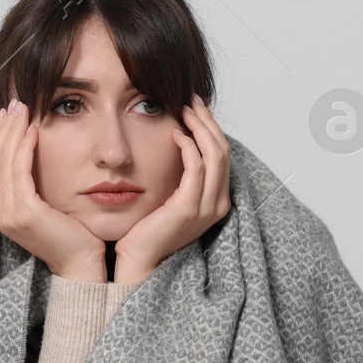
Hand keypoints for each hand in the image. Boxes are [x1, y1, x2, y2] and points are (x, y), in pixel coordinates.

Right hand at [0, 97, 106, 281]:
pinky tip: (34, 130)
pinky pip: (20, 171)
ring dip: (12, 130)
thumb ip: (28, 179)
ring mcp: (7, 214)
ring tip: (24, 108)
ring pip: (2, 161)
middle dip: (2, 126)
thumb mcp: (42, 201)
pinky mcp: (25, 213)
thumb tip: (22, 145)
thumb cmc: (68, 232)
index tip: (6, 110)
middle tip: (15, 101)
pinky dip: (25, 147)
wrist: (81, 264)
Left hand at [112, 94, 230, 283]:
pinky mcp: (188, 208)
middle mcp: (217, 204)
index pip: (223, 156)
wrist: (139, 261)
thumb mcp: (171, 198)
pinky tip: (175, 133)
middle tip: (191, 101)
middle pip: (222, 150)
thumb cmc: (148, 230)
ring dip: (199, 127)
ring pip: (214, 155)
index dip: (212, 128)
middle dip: (207, 122)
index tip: (196, 108)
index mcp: (217, 202)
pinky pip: (196, 167)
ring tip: (183, 110)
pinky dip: (188, 146)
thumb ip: (181, 176)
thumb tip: (179, 142)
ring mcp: (206, 207)